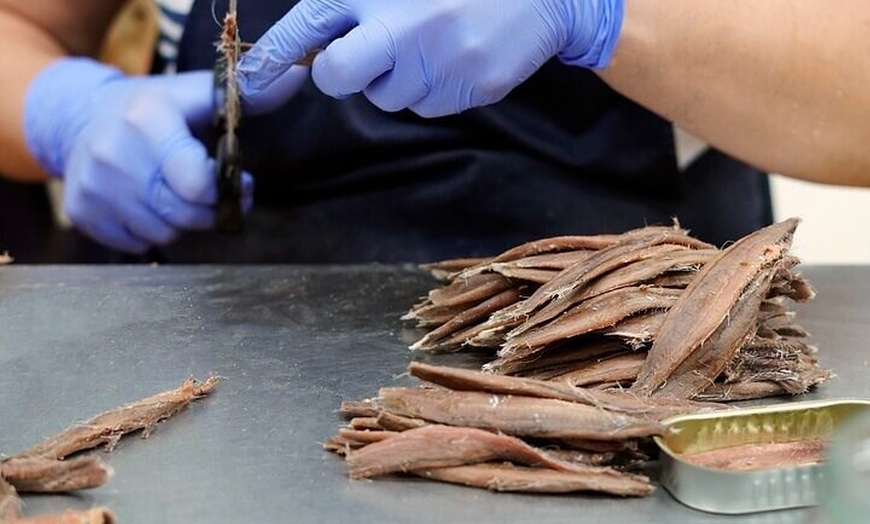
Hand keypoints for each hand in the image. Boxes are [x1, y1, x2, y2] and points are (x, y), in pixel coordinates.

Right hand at [24, 59, 258, 252]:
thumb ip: (248, 95)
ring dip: (181, 222)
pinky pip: (137, 244)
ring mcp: (93, 185)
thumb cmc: (157, 110)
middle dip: (210, 210)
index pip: (198, 184)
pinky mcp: (81, 211)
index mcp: (147, 119)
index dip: (227, 191)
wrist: (81, 117)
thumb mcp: (199, 94)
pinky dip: (151, 230)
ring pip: (163, 234)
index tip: (239, 182)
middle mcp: (113, 153)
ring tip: (176, 193)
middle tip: (217, 196)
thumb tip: (297, 76)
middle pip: (184, 215)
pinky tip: (148, 204)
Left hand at [237, 0, 623, 117]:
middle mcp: (402, 25)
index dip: (273, 58)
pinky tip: (455, 57)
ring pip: (388, 98)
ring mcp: (439, 61)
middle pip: (338, 77)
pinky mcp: (468, 88)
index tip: (250, 83)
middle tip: (360, 58)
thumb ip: (356, 4)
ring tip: (430, 43)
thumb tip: (321, 43)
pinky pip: (428, 107)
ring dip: (397, 80)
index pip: (308, 27)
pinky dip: (433, 90)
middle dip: (340, 74)